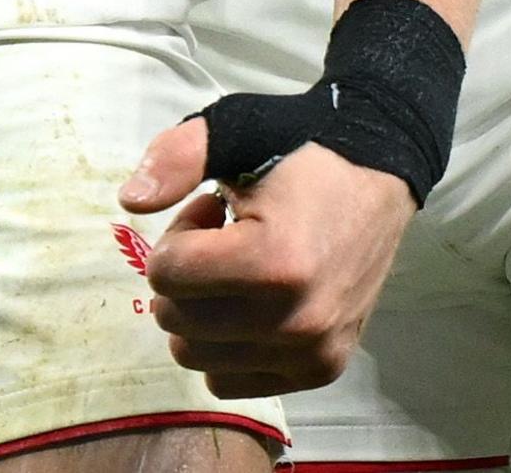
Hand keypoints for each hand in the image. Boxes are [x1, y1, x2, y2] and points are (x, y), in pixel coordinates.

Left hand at [118, 115, 416, 395]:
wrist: (380, 173)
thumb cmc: (300, 148)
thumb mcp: (234, 129)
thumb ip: (175, 158)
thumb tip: (130, 201)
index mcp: (274, 262)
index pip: (165, 275)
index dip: (178, 236)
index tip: (212, 212)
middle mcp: (297, 321)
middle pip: (175, 320)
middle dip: (185, 276)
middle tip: (223, 240)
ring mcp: (313, 354)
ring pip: (195, 357)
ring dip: (203, 311)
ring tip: (240, 269)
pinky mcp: (322, 371)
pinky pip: (229, 382)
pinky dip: (225, 346)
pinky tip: (255, 300)